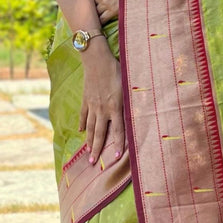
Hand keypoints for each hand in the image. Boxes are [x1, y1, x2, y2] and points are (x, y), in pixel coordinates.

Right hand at [79, 41, 125, 163]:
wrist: (96, 58)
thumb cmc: (116, 69)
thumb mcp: (128, 84)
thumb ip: (132, 100)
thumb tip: (141, 110)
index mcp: (115, 106)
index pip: (118, 130)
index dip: (118, 144)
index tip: (116, 157)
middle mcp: (102, 109)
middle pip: (99, 133)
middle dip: (97, 149)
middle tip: (93, 163)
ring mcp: (92, 105)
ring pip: (89, 127)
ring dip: (89, 141)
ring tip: (87, 152)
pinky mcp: (85, 99)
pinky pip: (83, 114)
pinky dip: (81, 123)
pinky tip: (80, 131)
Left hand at [91, 0, 120, 25]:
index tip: (93, 0)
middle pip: (91, 2)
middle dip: (94, 5)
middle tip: (93, 9)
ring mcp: (104, 3)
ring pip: (95, 12)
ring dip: (97, 14)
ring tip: (97, 17)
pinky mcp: (111, 11)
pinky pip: (101, 19)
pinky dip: (101, 22)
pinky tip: (100, 23)